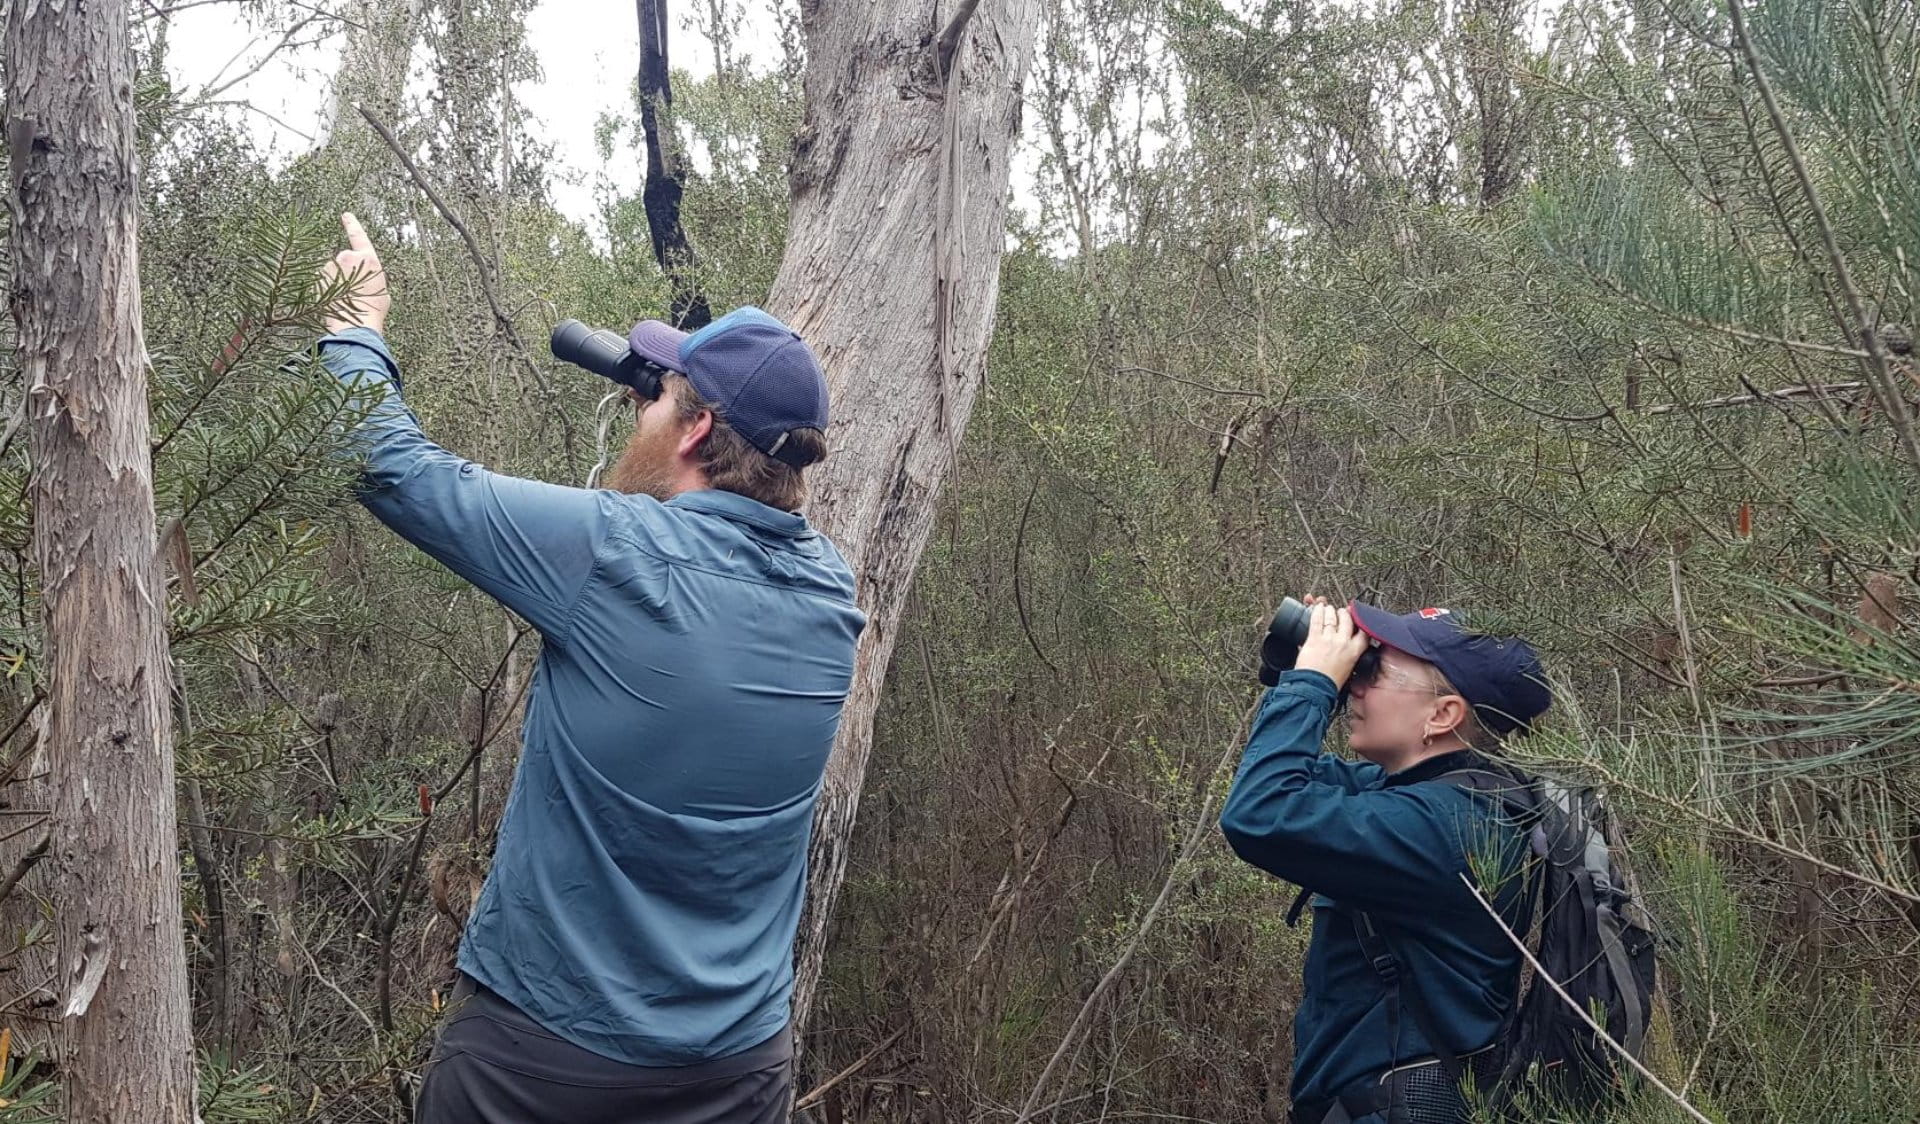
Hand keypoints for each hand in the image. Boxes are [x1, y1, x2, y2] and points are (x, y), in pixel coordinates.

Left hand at [319, 212, 389, 334]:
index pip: (359, 236)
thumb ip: (371, 278)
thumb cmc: (373, 310)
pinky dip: (324, 288)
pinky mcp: (317, 277)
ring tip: (343, 300)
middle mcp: (348, 257)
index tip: (346, 215)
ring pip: (331, 272)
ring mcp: (331, 266)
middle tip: (351, 293)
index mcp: (368, 259)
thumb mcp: (381, 291)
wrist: (355, 323)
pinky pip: (321, 281)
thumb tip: (365, 279)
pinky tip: (332, 301)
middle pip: (344, 261)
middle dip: (345, 273)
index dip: (353, 225)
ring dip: (334, 282)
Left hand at [1293, 597, 1370, 686]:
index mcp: (1354, 651)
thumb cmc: (1330, 683)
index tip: (1358, 619)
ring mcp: (1329, 639)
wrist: (1315, 687)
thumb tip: (1346, 652)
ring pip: (1332, 617)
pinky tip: (1317, 608)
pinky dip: (1317, 611)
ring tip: (1328, 608)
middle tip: (1341, 612)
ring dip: (1330, 610)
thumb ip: (1349, 657)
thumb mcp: (1348, 670)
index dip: (1361, 623)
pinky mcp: (1314, 638)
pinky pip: (1317, 620)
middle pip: (1347, 619)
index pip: (1363, 632)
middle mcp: (1343, 642)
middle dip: (1344, 613)